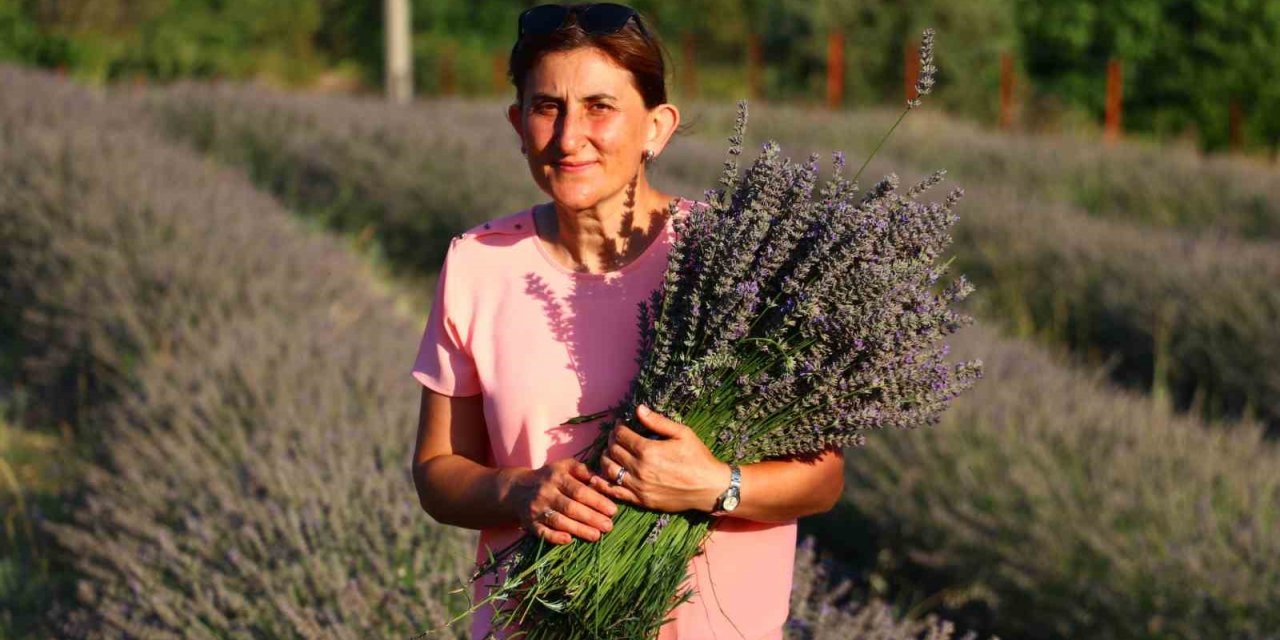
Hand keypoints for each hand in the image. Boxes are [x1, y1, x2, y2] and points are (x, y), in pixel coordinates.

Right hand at [503, 459, 616, 544]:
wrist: (517, 489)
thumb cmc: (550, 478)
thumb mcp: (565, 467)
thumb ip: (585, 472)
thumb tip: (605, 483)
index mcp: (556, 476)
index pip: (579, 490)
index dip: (597, 501)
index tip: (613, 510)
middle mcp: (545, 492)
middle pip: (570, 507)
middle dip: (591, 517)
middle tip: (609, 526)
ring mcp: (536, 509)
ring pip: (558, 521)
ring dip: (579, 529)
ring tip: (597, 536)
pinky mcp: (529, 523)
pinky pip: (542, 532)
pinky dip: (555, 537)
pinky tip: (569, 540)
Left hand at [591, 404, 729, 513]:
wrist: (710, 488)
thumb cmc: (698, 458)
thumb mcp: (682, 433)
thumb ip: (658, 422)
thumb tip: (639, 409)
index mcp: (648, 450)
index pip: (621, 435)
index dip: (618, 427)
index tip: (620, 424)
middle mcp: (639, 469)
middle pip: (613, 451)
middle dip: (612, 440)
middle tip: (616, 436)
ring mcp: (638, 486)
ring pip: (609, 470)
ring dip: (605, 459)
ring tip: (610, 453)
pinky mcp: (641, 500)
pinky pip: (615, 492)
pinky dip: (603, 484)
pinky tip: (599, 477)